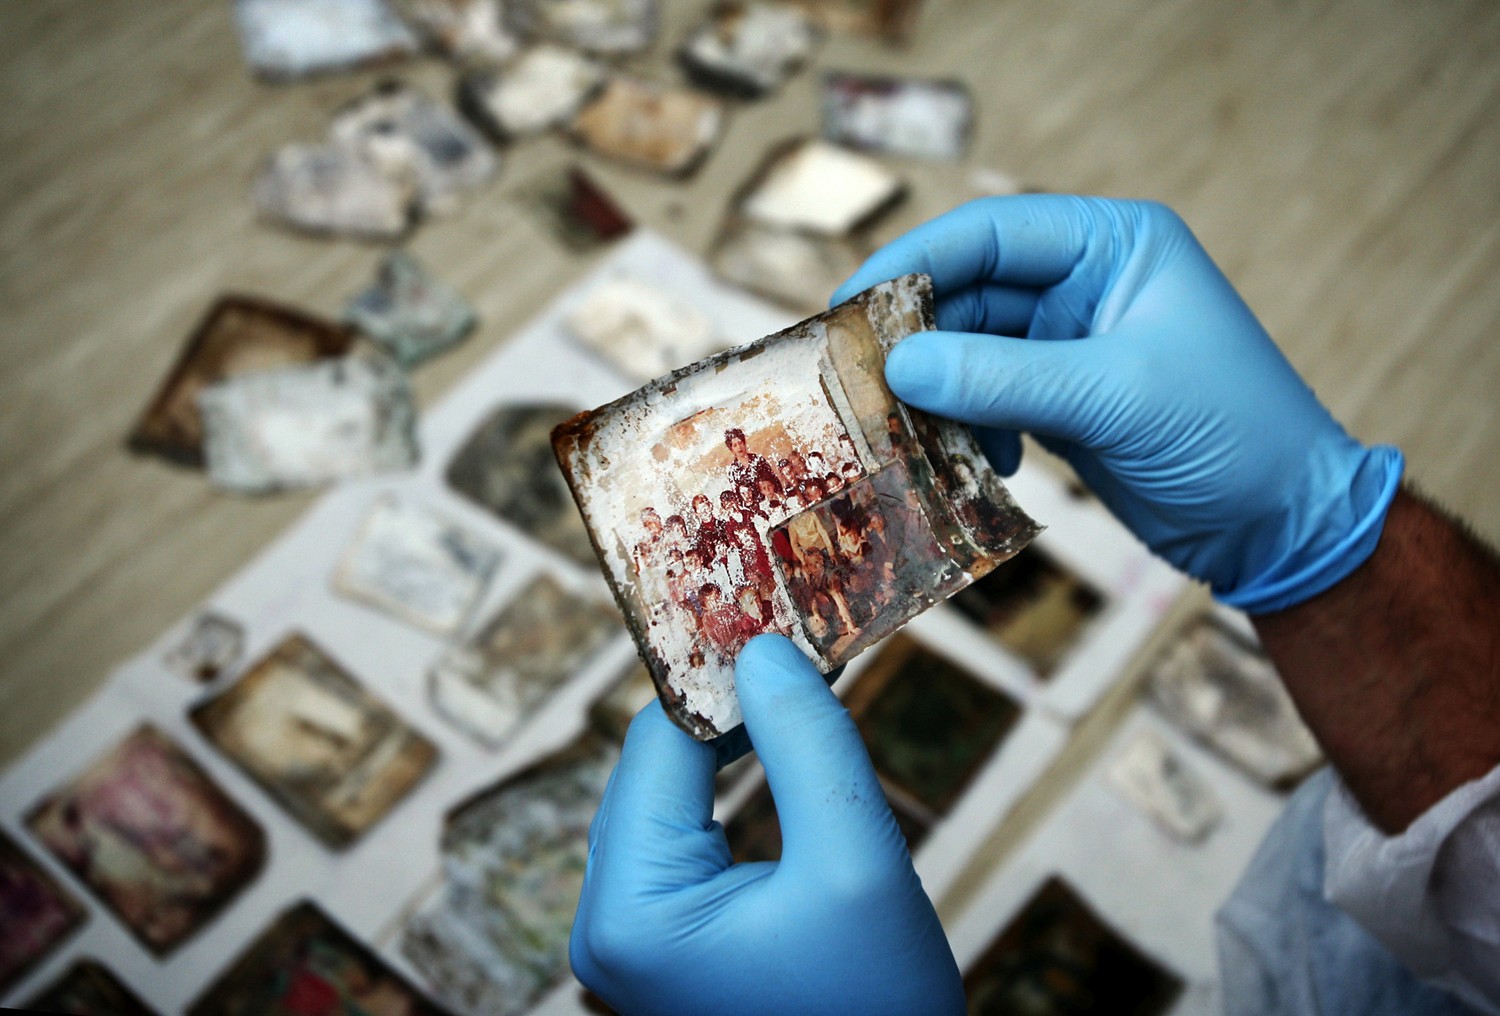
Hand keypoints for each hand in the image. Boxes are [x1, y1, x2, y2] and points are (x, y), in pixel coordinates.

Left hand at [570, 635, 963, 1015]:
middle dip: (727, 703)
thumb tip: (765, 648)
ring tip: (793, 681)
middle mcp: (607, 923)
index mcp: (630, 912)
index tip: (778, 611)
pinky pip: (681, 833)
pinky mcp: (660, 941)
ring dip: (727, 738)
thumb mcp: (859, 868)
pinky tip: (771, 744)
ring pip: (667, 793)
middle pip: (653, 765)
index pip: (658, 744)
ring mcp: (629, 936)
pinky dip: (725, 784)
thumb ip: (809, 746)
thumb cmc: (875, 1015)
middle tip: (795, 638)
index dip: (721, 673)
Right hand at [832, 195, 1401, 612]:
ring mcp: (1072, 343)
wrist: (1282, 525)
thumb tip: (898, 368)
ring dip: (936, 391)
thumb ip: (1001, 379)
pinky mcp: (1063, 401)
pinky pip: (987, 399)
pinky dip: (967, 428)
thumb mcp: (1113, 398)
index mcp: (1115, 245)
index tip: (849, 303)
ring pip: (971, 351)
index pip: (992, 233)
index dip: (915, 263)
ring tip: (900, 428)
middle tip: (853, 376)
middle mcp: (1089, 282)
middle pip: (971, 291)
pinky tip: (973, 463)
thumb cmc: (1229, 436)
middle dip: (916, 336)